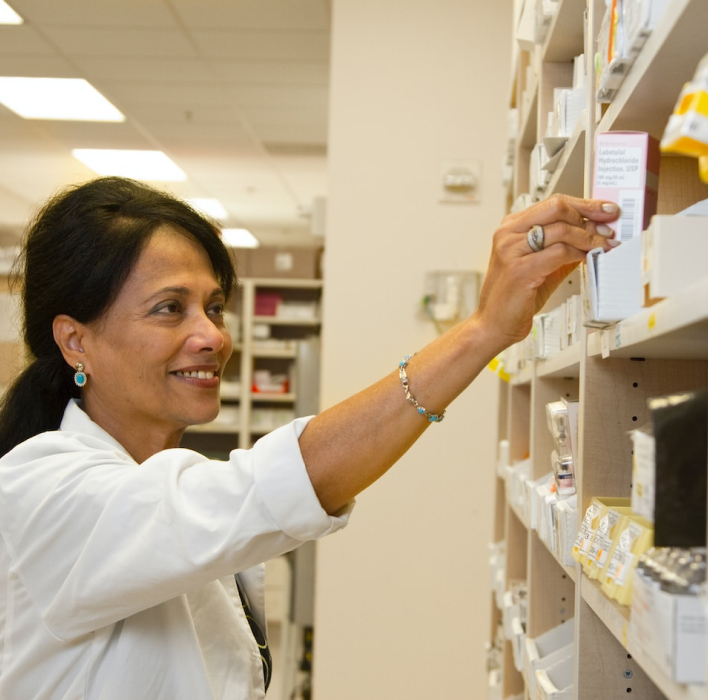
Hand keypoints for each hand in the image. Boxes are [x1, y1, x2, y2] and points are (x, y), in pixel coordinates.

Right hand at [474, 194, 619, 348]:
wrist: (493, 324)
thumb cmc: (514, 297)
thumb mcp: (541, 266)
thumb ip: (562, 248)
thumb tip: (593, 235)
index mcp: (510, 228)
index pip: (552, 203)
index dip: (584, 204)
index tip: (605, 210)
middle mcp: (508, 235)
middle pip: (557, 208)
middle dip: (589, 214)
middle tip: (608, 227)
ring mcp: (511, 251)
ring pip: (562, 230)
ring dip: (590, 238)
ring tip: (604, 246)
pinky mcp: (520, 269)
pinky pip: (559, 253)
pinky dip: (580, 254)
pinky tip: (588, 259)